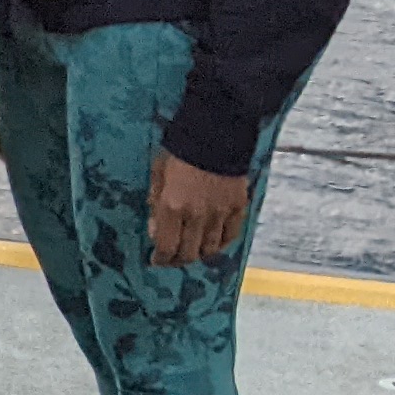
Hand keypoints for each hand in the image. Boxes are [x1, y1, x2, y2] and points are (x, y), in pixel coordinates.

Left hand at [147, 149, 253, 265]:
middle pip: (189, 253)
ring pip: (211, 249)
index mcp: (173, 207)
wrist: (216, 134)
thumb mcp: (157, 174)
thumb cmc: (180, 151)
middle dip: (178, 260)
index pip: (166, 247)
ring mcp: (220, 214)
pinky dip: (221, 243)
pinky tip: (213, 242)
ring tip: (191, 252)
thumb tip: (156, 230)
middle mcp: (197, 216)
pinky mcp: (238, 208)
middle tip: (172, 259)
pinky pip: (230, 236)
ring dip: (199, 254)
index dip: (161, 259)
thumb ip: (156, 204)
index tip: (156, 260)